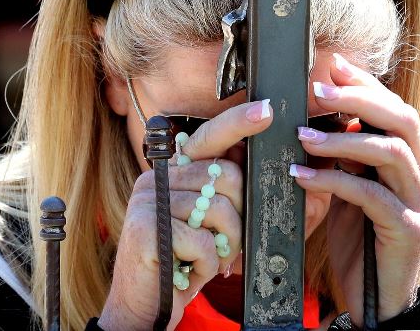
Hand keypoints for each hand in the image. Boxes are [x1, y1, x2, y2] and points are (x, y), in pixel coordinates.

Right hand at [98, 99, 272, 329]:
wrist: (144, 309)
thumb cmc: (182, 266)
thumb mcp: (209, 229)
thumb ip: (230, 200)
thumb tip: (275, 171)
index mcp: (171, 175)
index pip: (208, 139)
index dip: (238, 123)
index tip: (265, 111)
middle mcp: (156, 181)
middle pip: (227, 178)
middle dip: (239, 220)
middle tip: (224, 246)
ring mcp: (148, 203)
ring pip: (222, 212)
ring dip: (225, 247)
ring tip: (203, 261)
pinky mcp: (147, 230)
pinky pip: (204, 242)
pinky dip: (208, 266)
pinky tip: (189, 272)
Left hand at [292, 53, 419, 325]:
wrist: (373, 303)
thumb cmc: (357, 245)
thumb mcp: (348, 191)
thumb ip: (343, 158)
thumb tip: (317, 116)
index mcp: (405, 163)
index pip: (393, 110)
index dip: (365, 85)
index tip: (332, 66)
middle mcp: (417, 178)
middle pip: (402, 120)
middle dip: (359, 99)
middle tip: (317, 92)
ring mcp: (416, 203)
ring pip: (390, 152)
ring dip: (342, 138)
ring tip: (301, 136)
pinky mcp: (406, 230)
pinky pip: (372, 195)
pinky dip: (333, 181)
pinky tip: (300, 176)